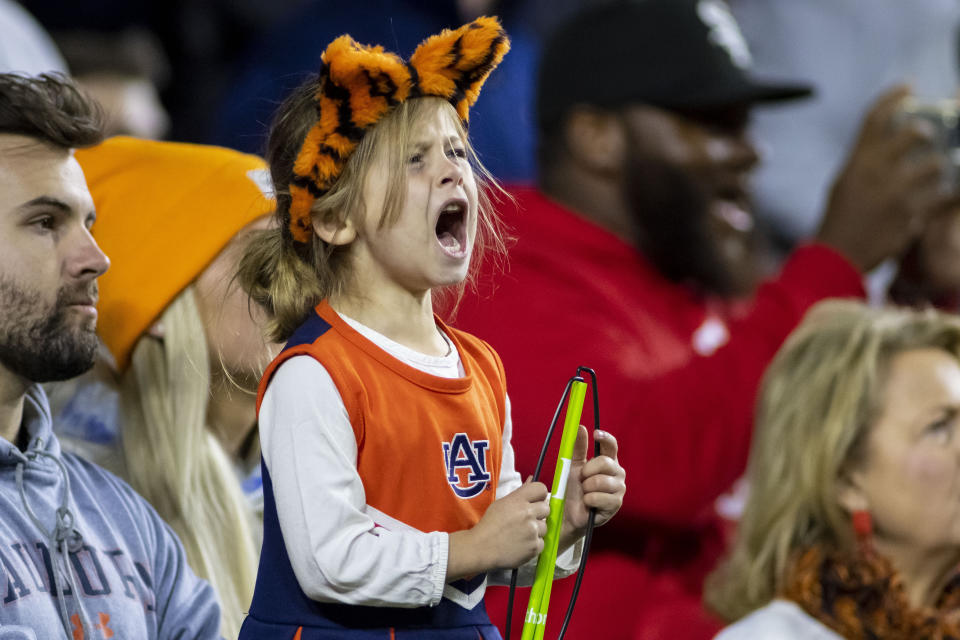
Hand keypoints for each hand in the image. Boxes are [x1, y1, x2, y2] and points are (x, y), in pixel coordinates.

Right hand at [447, 480, 549, 578]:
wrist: (481, 548)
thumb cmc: (489, 525)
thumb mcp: (501, 503)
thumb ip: (520, 492)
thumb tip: (531, 478)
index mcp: (518, 500)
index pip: (541, 489)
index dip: (539, 496)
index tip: (534, 502)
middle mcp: (527, 513)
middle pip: (546, 508)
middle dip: (538, 514)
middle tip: (526, 521)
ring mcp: (532, 531)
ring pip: (544, 527)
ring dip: (536, 531)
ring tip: (521, 535)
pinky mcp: (534, 547)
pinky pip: (541, 543)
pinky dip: (533, 545)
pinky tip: (521, 545)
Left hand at [561, 426, 625, 541]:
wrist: (569, 512)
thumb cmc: (573, 488)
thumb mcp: (573, 465)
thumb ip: (578, 447)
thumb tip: (580, 427)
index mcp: (608, 461)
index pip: (611, 446)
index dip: (605, 438)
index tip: (595, 434)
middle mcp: (617, 473)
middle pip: (605, 462)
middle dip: (587, 471)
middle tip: (582, 479)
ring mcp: (619, 489)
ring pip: (600, 481)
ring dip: (586, 488)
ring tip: (585, 493)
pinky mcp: (616, 504)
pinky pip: (598, 497)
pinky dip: (588, 500)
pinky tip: (588, 503)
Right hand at [817, 85, 959, 270]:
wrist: (838, 257)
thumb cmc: (838, 220)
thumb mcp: (843, 183)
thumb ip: (863, 162)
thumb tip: (882, 143)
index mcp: (856, 162)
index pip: (875, 117)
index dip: (893, 96)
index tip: (908, 86)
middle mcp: (875, 171)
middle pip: (912, 133)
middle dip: (926, 132)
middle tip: (929, 136)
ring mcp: (895, 192)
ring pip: (934, 165)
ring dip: (938, 168)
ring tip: (933, 176)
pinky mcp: (911, 213)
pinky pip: (941, 195)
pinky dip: (944, 195)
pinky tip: (940, 197)